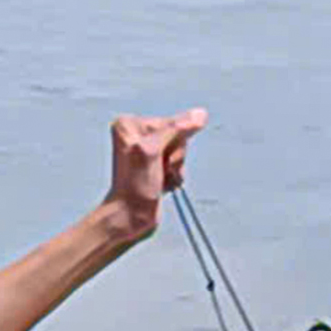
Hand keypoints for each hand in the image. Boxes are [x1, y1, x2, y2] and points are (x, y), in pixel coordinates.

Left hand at [103, 109, 207, 241]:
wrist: (131, 216)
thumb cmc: (135, 186)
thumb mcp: (152, 152)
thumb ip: (176, 130)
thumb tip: (199, 115)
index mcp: (130, 124)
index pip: (171, 123)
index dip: (172, 143)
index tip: (156, 159)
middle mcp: (138, 134)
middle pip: (177, 137)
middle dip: (173, 157)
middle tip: (158, 170)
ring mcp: (148, 151)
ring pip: (180, 152)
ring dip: (175, 169)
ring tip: (159, 179)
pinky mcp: (156, 166)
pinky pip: (178, 165)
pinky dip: (175, 176)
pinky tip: (162, 184)